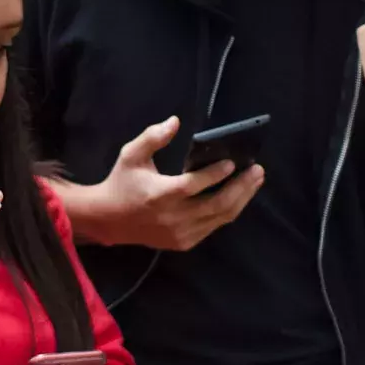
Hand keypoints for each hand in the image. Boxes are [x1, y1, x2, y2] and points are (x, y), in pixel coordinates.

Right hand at [84, 116, 263, 250]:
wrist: (108, 220)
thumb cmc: (122, 183)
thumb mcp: (131, 155)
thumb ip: (153, 137)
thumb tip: (176, 122)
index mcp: (159, 195)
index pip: (193, 185)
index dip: (215, 174)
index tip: (233, 162)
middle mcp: (173, 218)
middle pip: (217, 204)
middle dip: (241, 187)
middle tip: (257, 170)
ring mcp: (180, 233)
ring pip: (220, 217)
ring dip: (241, 199)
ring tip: (255, 180)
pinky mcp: (184, 242)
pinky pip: (213, 226)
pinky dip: (228, 210)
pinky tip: (239, 195)